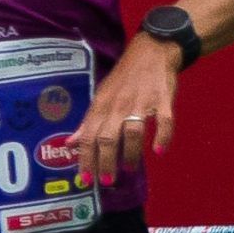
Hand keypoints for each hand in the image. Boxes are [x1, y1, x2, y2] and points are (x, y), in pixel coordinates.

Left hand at [75, 38, 181, 185]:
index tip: (85, 180)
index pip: (88, 137)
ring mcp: (141, 102)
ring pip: (132, 132)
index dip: (85, 159)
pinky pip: (163, 120)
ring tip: (129, 169)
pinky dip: (162, 136)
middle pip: (107, 138)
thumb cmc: (123, 79)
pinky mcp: (163, 99)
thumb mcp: (101, 98)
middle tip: (107, 181)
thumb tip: (70, 143)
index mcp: (101, 107)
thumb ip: (88, 122)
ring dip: (130, 154)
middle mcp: (118, 106)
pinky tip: (159, 150)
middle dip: (105, 162)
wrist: (151, 52)